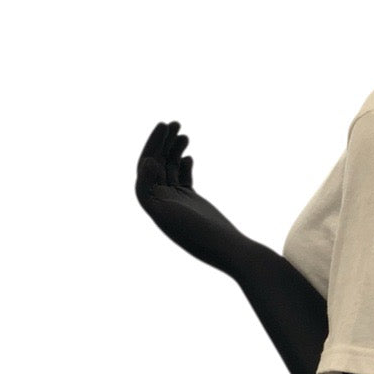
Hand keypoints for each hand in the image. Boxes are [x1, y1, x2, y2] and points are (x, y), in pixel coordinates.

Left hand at [136, 120, 248, 273]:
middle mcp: (161, 203)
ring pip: (170, 169)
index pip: (145, 168)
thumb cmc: (202, 235)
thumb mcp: (173, 211)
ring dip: (173, 150)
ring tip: (182, 132)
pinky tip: (188, 156)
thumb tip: (147, 162)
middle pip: (156, 165)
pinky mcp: (190, 202)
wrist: (228, 250)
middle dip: (162, 143)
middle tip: (172, 122)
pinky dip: (183, 165)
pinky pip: (181, 178)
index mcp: (153, 205)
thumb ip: (155, 188)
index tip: (163, 127)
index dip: (152, 145)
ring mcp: (176, 202)